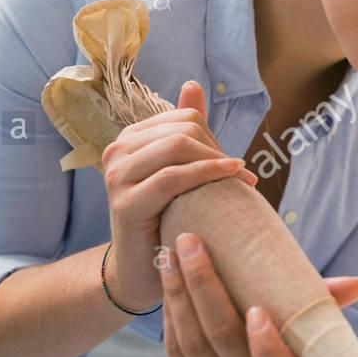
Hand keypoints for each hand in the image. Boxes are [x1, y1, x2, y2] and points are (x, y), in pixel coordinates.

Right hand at [101, 81, 256, 311]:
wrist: (141, 271)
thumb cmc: (166, 219)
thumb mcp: (178, 172)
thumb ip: (184, 131)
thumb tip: (191, 85)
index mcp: (130, 139)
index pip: (183, 118)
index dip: (215, 137)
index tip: (235, 163)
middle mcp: (117, 151)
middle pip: (181, 131)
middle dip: (217, 151)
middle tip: (240, 175)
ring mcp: (117, 176)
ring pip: (176, 148)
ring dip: (216, 163)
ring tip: (240, 180)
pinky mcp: (125, 203)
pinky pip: (171, 178)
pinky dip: (206, 175)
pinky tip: (231, 180)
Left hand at [161, 231, 357, 356]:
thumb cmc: (290, 341)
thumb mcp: (309, 325)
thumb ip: (327, 304)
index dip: (264, 344)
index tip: (256, 310)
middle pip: (220, 339)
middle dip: (202, 286)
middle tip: (189, 243)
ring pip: (192, 342)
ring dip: (177, 293)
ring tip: (170, 254)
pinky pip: (175, 351)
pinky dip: (169, 313)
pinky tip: (167, 281)